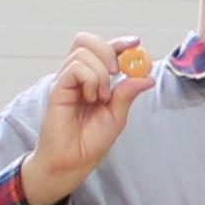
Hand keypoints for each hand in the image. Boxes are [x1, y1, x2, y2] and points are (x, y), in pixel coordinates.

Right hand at [21, 32, 153, 202]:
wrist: (72, 162)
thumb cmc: (89, 143)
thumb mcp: (116, 117)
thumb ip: (127, 94)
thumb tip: (146, 77)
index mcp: (91, 80)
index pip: (101, 49)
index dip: (118, 43)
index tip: (135, 43)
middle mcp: (76, 77)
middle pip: (87, 41)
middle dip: (108, 50)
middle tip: (117, 72)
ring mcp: (66, 81)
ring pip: (83, 53)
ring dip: (100, 73)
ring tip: (102, 97)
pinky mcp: (58, 89)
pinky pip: (75, 68)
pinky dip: (90, 79)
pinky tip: (91, 98)